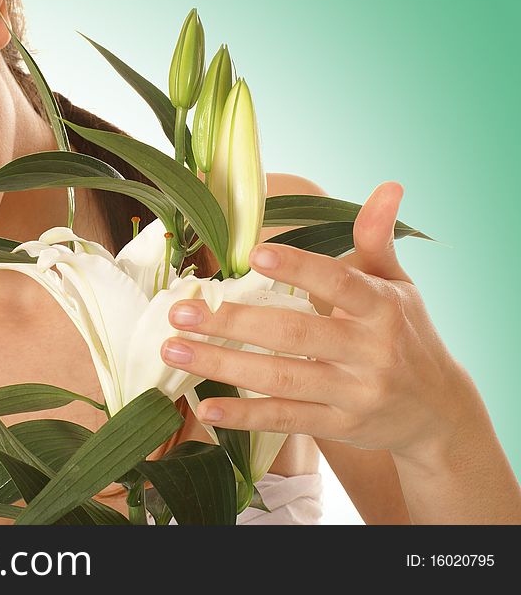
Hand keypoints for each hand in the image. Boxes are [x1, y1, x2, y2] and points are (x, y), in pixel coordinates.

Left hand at [160, 182, 478, 461]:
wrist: (439, 411)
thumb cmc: (407, 334)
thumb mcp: (397, 286)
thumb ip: (378, 240)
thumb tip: (388, 186)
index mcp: (382, 307)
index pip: (338, 284)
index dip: (297, 268)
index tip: (252, 254)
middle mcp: (369, 352)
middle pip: (294, 336)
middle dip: (233, 323)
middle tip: (181, 311)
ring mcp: (353, 393)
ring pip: (280, 380)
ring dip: (222, 366)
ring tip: (173, 350)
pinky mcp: (338, 426)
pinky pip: (285, 420)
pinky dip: (244, 416)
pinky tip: (204, 407)